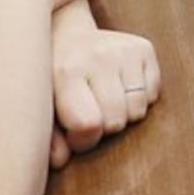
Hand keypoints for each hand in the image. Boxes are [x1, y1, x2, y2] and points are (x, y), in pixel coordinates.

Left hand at [44, 17, 161, 167]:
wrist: (65, 33)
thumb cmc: (51, 79)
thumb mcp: (41, 107)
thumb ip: (48, 138)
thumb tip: (60, 160)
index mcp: (66, 71)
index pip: (89, 124)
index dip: (83, 140)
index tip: (74, 135)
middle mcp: (98, 56)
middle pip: (116, 121)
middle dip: (103, 127)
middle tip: (90, 113)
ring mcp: (124, 50)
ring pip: (138, 110)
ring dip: (123, 114)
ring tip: (104, 100)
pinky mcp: (143, 47)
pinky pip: (153, 94)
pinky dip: (140, 98)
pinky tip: (120, 86)